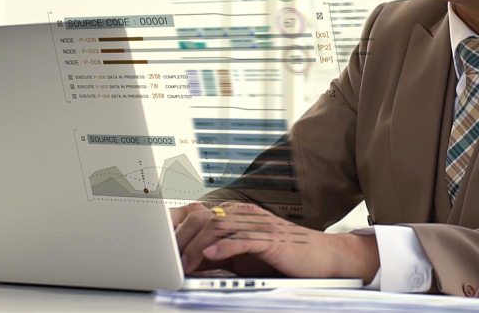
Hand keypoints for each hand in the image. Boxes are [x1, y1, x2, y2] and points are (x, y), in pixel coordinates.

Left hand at [172, 201, 379, 282]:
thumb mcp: (245, 254)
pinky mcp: (273, 239)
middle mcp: (246, 215)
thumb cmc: (283, 256)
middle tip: (166, 260)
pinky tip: (210, 255)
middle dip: (181, 240)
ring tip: (183, 265)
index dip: (176, 225)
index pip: (199, 214)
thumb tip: (188, 261)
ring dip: (197, 248)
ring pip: (219, 229)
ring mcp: (259, 225)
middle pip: (204, 219)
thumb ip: (219, 252)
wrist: (322, 257)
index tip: (156, 242)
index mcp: (237, 215)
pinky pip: (244, 240)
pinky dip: (225, 247)